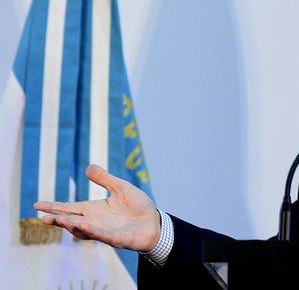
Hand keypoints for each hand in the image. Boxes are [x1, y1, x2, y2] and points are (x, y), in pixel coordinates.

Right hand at [33, 164, 160, 252]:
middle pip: (72, 220)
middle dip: (58, 219)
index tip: (36, 204)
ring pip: (83, 230)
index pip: (70, 208)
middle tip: (43, 217)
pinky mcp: (116, 238)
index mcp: (94, 210)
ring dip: (72, 225)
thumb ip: (105, 179)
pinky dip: (93, 231)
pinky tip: (85, 225)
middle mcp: (95, 221)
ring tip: (60, 220)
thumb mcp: (121, 188)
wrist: (154, 222)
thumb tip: (88, 167)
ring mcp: (104, 231)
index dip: (54, 207)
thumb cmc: (137, 206)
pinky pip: (102, 235)